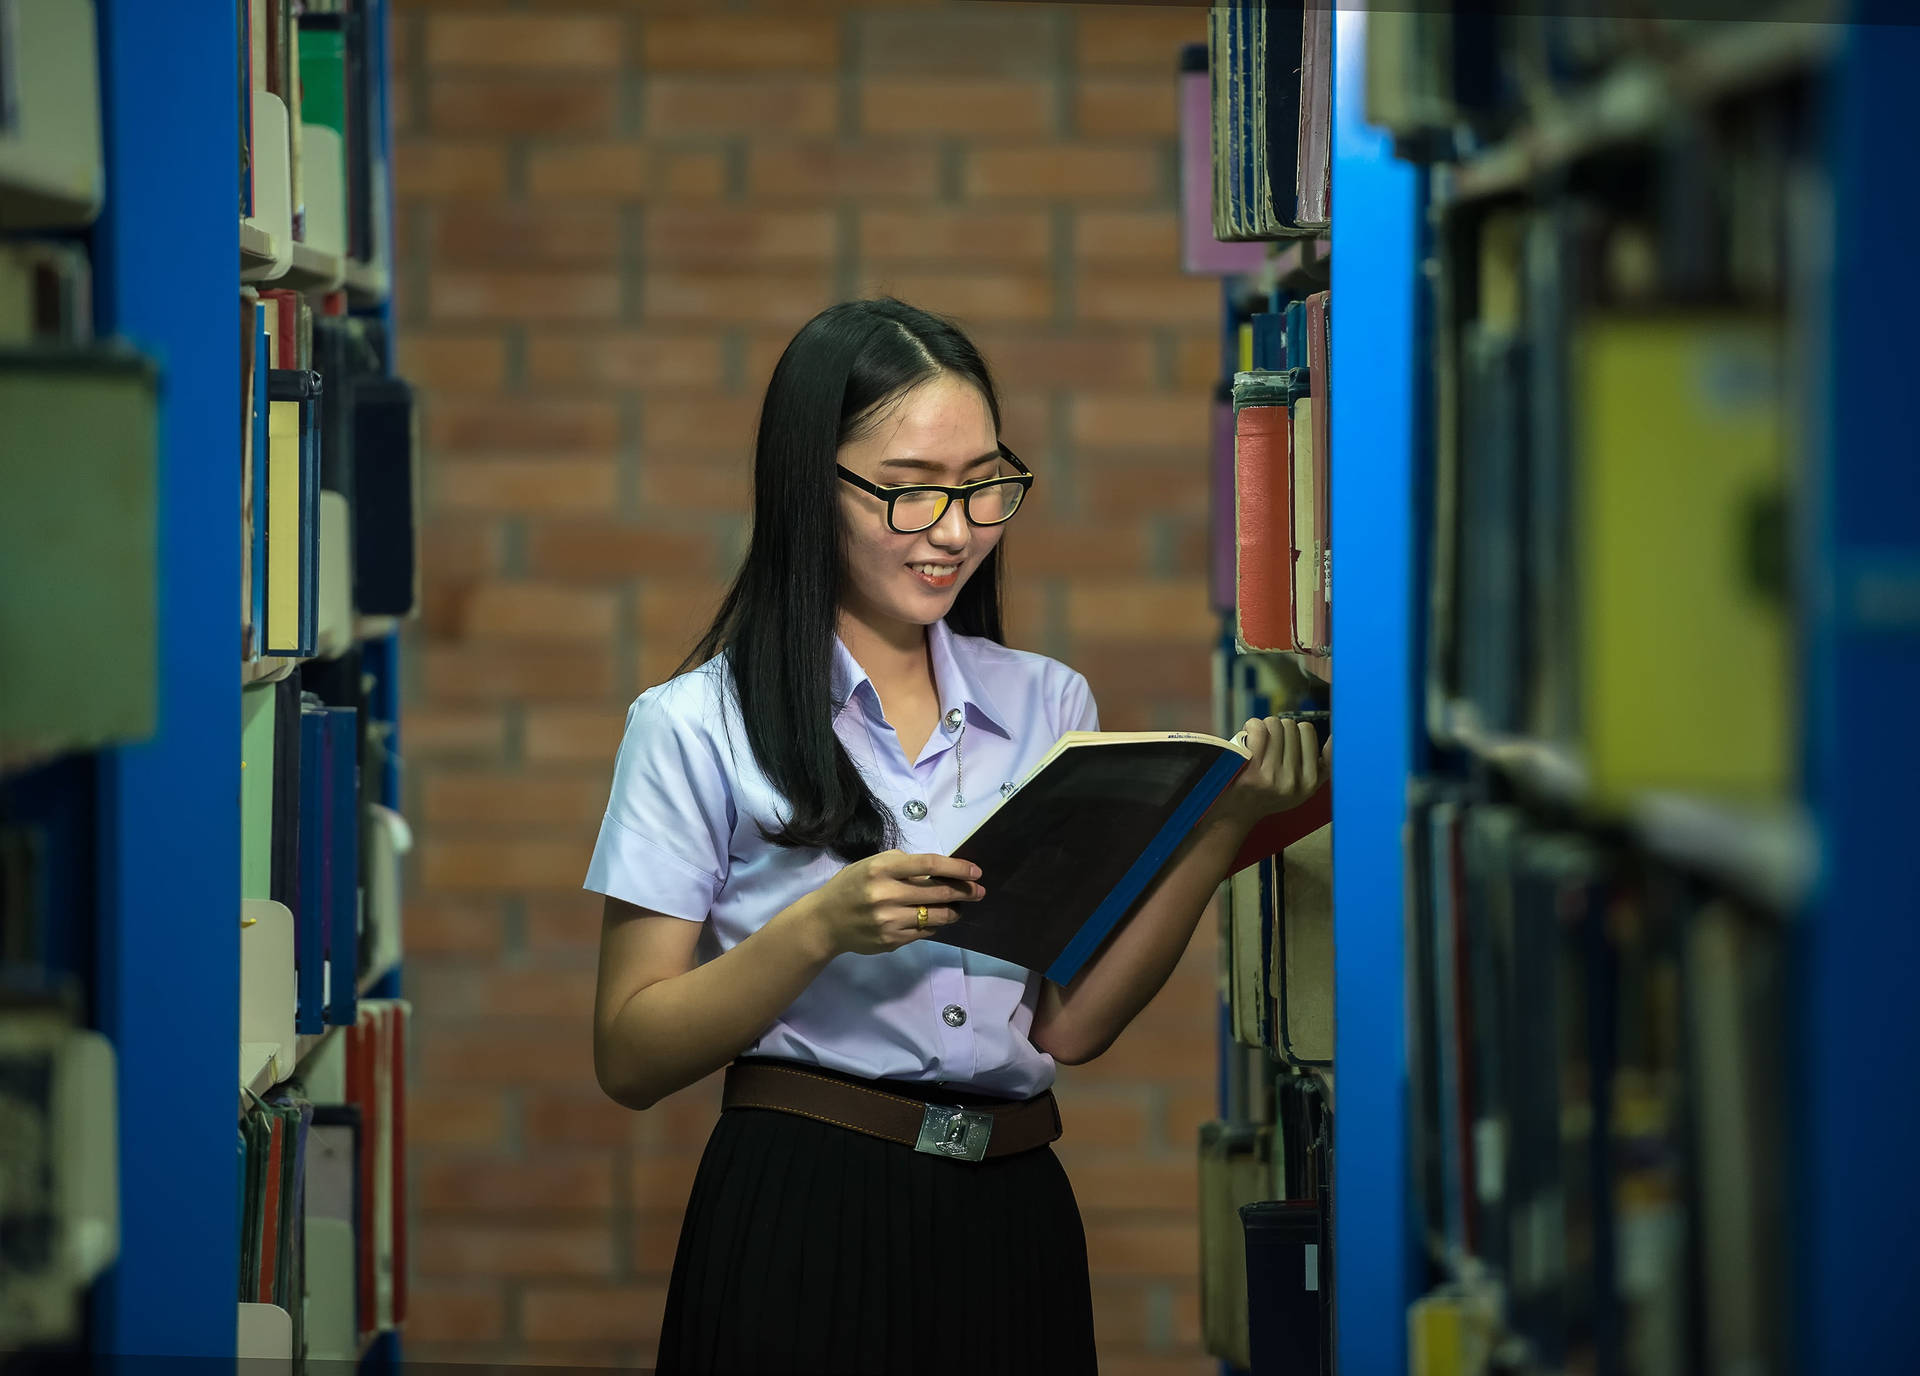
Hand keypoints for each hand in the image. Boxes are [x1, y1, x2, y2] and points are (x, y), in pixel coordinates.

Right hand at [801, 850, 983, 956]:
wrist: (825, 922)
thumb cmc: (851, 886)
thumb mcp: (872, 865)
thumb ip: (903, 866)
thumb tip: (940, 871)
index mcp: (882, 869)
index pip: (929, 865)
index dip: (957, 868)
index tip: (976, 871)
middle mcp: (887, 894)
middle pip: (938, 892)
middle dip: (964, 891)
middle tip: (979, 891)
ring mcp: (890, 920)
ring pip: (936, 916)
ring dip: (953, 911)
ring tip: (958, 907)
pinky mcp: (892, 940)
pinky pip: (924, 932)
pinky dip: (933, 924)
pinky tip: (933, 919)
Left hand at [1219, 715, 1327, 825]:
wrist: (1237, 812)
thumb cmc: (1270, 795)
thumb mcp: (1303, 788)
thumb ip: (1323, 766)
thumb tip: (1334, 739)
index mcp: (1310, 782)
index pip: (1308, 731)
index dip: (1294, 731)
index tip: (1285, 742)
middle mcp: (1293, 780)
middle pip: (1290, 725)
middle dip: (1279, 729)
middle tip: (1269, 742)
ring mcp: (1272, 776)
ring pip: (1274, 724)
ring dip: (1265, 726)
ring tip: (1259, 740)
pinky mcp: (1252, 771)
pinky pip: (1258, 730)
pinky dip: (1252, 725)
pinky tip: (1249, 734)